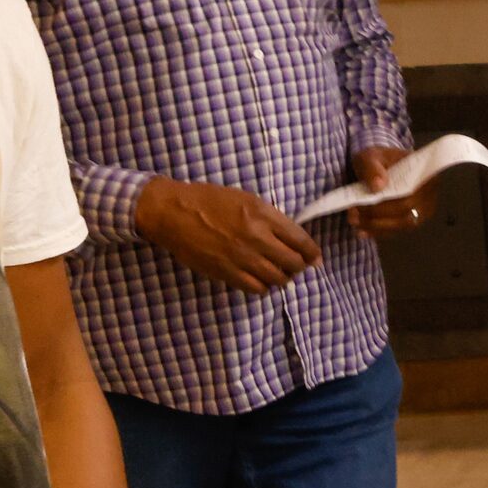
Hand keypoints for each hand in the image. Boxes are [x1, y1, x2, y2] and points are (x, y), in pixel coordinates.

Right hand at [134, 177, 318, 294]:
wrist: (173, 212)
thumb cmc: (210, 200)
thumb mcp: (247, 199)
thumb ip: (272, 219)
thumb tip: (295, 240)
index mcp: (264, 215)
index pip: (301, 241)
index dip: (312, 253)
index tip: (314, 258)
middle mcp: (257, 238)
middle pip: (293, 263)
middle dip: (299, 266)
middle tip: (294, 265)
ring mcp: (242, 258)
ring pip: (277, 278)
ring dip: (282, 278)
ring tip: (277, 272)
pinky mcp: (226, 272)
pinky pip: (256, 288)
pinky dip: (263, 286)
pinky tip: (260, 279)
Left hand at [344, 146, 437, 239]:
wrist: (382, 167)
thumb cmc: (379, 161)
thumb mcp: (371, 157)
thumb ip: (372, 167)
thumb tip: (378, 186)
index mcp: (424, 174)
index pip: (412, 194)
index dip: (388, 203)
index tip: (361, 204)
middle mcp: (430, 194)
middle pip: (407, 212)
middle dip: (378, 216)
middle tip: (354, 215)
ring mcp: (423, 209)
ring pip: (404, 224)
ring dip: (377, 226)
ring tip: (355, 221)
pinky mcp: (414, 219)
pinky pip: (399, 230)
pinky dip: (380, 232)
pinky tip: (363, 231)